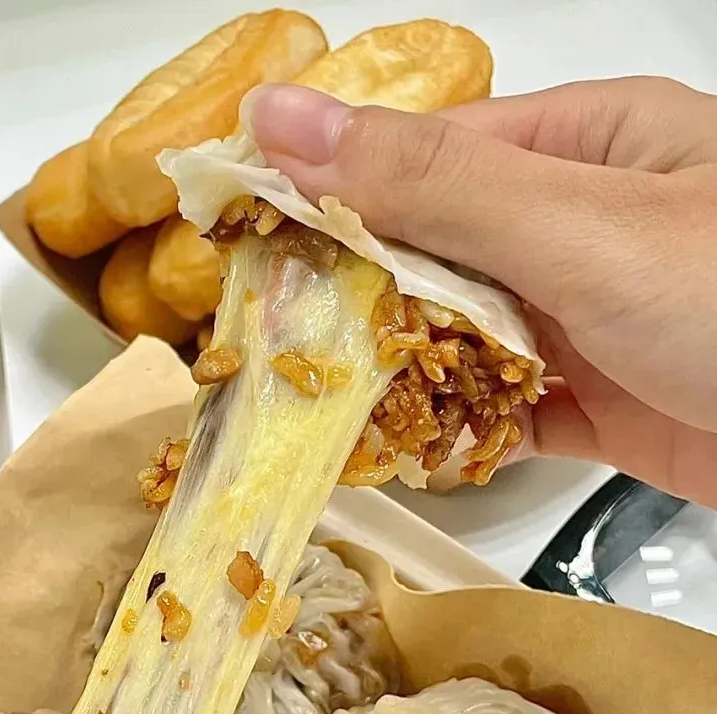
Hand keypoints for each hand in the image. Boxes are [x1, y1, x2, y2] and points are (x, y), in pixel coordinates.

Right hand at [245, 77, 716, 502]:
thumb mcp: (579, 226)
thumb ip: (430, 184)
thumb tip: (285, 120)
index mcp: (588, 144)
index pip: (427, 158)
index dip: (331, 197)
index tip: (245, 246)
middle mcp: (586, 227)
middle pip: (436, 256)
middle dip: (358, 305)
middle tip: (268, 353)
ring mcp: (595, 320)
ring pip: (463, 342)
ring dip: (400, 379)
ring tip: (319, 411)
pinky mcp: (607, 406)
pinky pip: (507, 414)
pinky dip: (456, 436)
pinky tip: (405, 453)